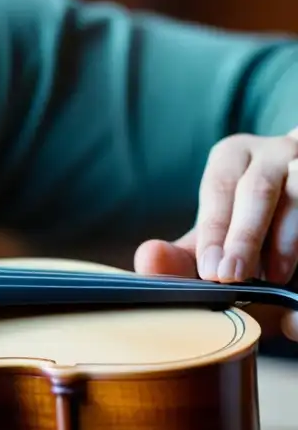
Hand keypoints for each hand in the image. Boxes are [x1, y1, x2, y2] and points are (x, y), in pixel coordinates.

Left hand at [135, 131, 297, 336]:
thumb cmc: (245, 223)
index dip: (214, 230)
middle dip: (243, 237)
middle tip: (231, 277)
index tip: (210, 269)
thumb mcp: (214, 236)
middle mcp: (272, 152)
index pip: (219, 187)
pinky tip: (290, 270)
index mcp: (233, 156)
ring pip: (297, 196)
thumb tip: (148, 257)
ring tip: (270, 277)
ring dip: (284, 241)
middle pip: (257, 190)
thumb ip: (182, 253)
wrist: (297, 214)